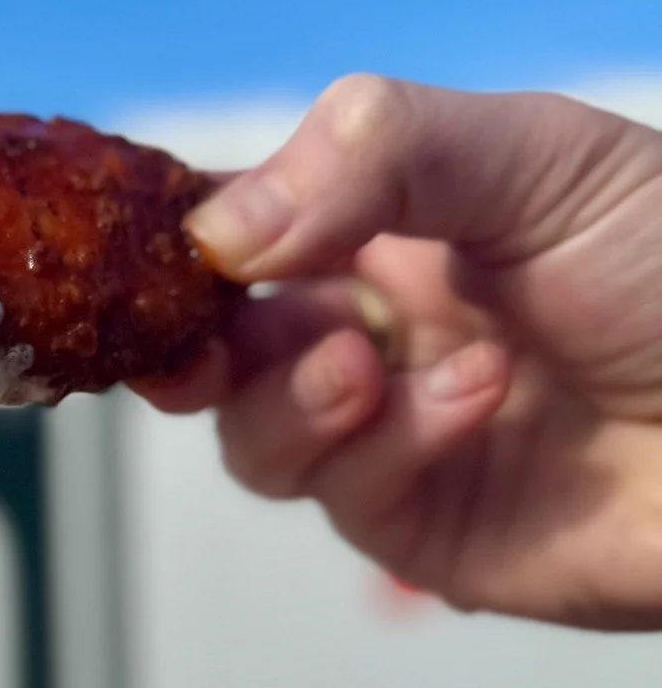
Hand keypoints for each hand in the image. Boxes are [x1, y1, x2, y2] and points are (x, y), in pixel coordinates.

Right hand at [138, 75, 661, 627]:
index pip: (246, 228)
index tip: (153, 249)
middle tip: (197, 342)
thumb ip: (375, 157)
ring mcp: (395, 436)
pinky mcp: (423, 530)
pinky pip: (345, 494)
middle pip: (222, 347)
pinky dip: (387, 445)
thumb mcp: (534, 159)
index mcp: (391, 229)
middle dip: (196, 344)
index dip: (186, 241)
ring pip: (257, 435)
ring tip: (362, 371)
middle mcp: (380, 332)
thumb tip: (220, 229)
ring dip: (290, 401)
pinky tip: (473, 400)